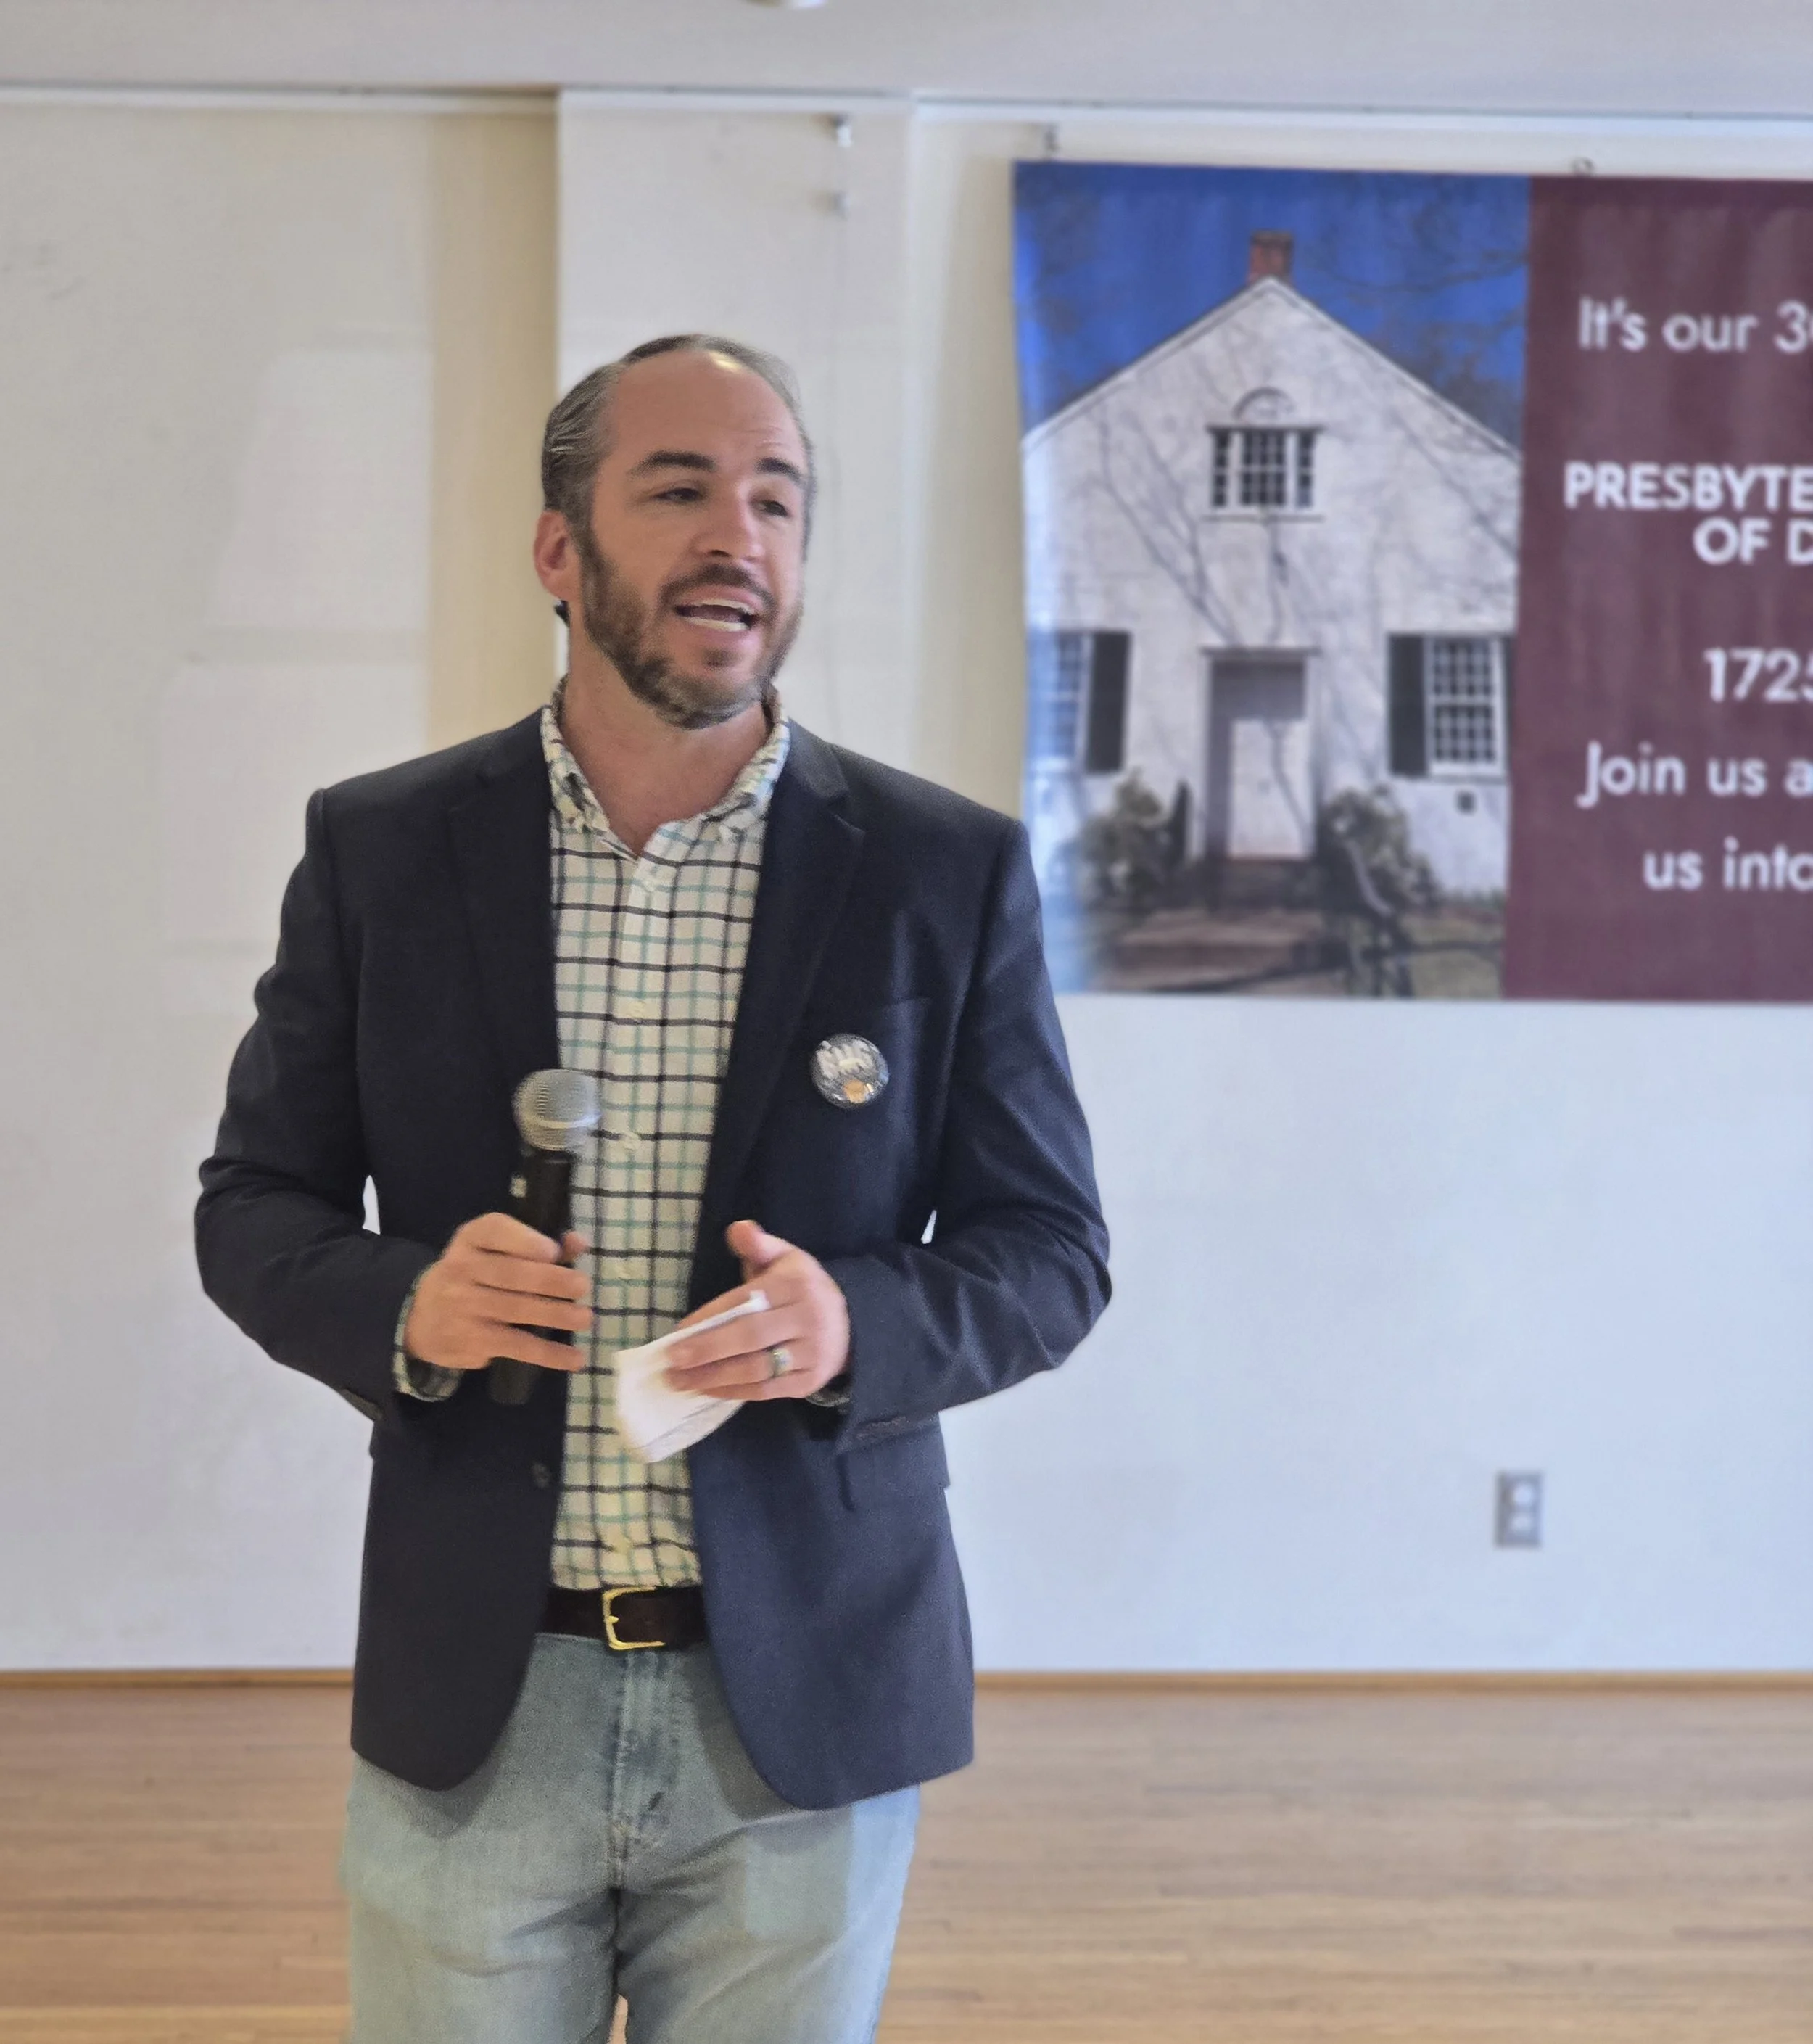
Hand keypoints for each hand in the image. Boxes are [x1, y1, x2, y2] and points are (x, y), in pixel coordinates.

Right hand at [402, 1214, 589, 1373]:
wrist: (420, 1318)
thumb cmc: (474, 1276)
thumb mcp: (495, 1250)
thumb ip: (538, 1243)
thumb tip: (579, 1243)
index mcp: (471, 1238)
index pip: (495, 1231)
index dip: (526, 1241)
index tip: (553, 1251)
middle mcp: (462, 1269)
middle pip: (511, 1274)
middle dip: (550, 1280)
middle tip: (582, 1286)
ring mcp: (464, 1307)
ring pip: (515, 1310)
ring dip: (555, 1315)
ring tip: (585, 1318)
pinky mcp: (472, 1340)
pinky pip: (515, 1346)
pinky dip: (548, 1354)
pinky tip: (574, 1358)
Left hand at [664, 1220, 849, 1401]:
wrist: (850, 1326)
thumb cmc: (801, 1290)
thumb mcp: (785, 1258)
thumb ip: (759, 1245)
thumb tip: (737, 1229)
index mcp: (796, 1285)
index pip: (746, 1301)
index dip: (710, 1317)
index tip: (678, 1331)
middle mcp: (807, 1319)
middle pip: (750, 1337)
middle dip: (707, 1350)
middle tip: (671, 1362)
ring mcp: (810, 1354)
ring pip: (756, 1368)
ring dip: (713, 1377)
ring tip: (680, 1380)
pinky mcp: (809, 1382)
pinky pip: (766, 1390)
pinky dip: (733, 1391)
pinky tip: (707, 1389)